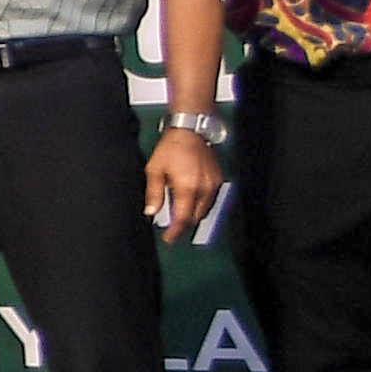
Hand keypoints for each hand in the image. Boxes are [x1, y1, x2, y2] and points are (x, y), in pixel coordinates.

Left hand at [147, 123, 226, 238]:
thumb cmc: (170, 149)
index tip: (169, 239)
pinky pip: (211, 200)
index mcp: (188, 188)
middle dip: (184, 225)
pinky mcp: (219, 180)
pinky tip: (190, 204)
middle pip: (195, 217)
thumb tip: (151, 213)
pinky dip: (200, 206)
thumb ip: (154, 194)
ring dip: (192, 216)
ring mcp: (214, 185)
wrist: (190, 132)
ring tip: (179, 218)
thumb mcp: (155, 170)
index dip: (176, 232)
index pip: (183, 218)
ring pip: (205, 210)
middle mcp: (204, 189)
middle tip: (172, 230)